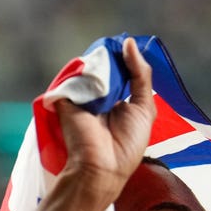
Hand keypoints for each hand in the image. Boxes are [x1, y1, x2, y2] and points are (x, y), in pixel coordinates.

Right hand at [55, 38, 156, 194]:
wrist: (103, 167)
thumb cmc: (127, 145)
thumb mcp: (145, 108)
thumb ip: (141, 75)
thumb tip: (129, 43)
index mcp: (115, 100)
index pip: (119, 70)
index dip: (125, 59)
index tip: (129, 47)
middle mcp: (97, 96)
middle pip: (104, 65)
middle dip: (113, 58)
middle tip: (120, 53)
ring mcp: (81, 95)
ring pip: (90, 67)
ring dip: (101, 65)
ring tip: (110, 73)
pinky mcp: (66, 97)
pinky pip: (75, 75)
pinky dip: (87, 71)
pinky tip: (98, 78)